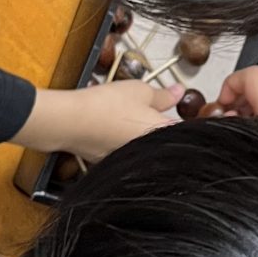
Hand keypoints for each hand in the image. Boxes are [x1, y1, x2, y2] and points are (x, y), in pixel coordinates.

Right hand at [18, 80, 180, 160]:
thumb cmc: (106, 106)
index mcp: (163, 134)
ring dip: (142, 135)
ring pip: (146, 148)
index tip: (174, 110)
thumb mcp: (140, 90)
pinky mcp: (115, 166)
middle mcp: (151, 154)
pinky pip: (128, 153)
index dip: (181, 120)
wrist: (71, 122)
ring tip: (128, 117)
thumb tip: (179, 92)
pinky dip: (124, 142)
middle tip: (150, 109)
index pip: (187, 133)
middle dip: (160, 126)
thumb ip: (164, 95)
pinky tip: (113, 128)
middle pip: (166, 141)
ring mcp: (133, 162)